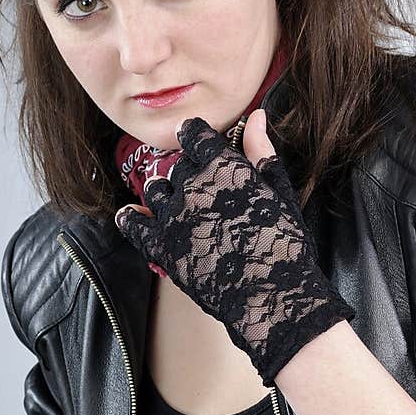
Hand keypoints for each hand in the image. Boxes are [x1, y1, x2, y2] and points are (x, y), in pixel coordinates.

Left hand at [114, 109, 354, 386]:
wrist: (272, 299)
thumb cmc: (283, 246)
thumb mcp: (279, 193)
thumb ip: (261, 152)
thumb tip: (256, 115)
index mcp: (223, 166)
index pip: (193, 133)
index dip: (196, 138)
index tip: (201, 148)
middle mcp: (192, 184)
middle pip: (178, 165)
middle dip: (189, 175)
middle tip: (208, 197)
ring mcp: (172, 215)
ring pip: (155, 188)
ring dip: (165, 195)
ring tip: (184, 212)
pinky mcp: (159, 246)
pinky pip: (132, 222)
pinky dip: (132, 217)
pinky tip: (139, 218)